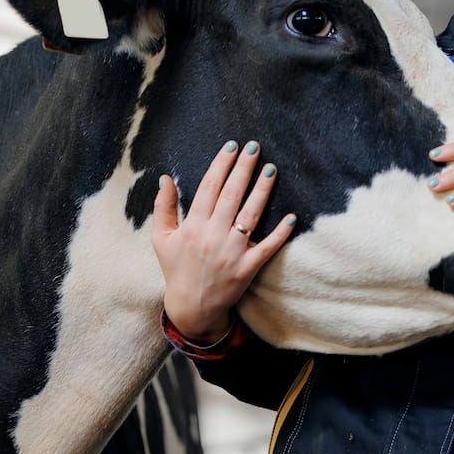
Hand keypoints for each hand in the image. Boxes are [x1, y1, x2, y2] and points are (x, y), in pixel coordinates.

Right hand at [151, 140, 294, 343]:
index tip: (231, 146)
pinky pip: (267, 246)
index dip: (221, 164)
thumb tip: (165, 178)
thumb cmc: (176, 268)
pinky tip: (291, 216)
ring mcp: (232, 252)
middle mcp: (213, 236)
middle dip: (244, 167)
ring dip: (262, 190)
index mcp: (192, 226)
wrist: (192, 307)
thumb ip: (163, 207)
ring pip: (251, 214)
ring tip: (271, 168)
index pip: (209, 187)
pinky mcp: (248, 268)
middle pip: (232, 194)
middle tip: (255, 146)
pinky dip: (280, 232)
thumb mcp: (162, 239)